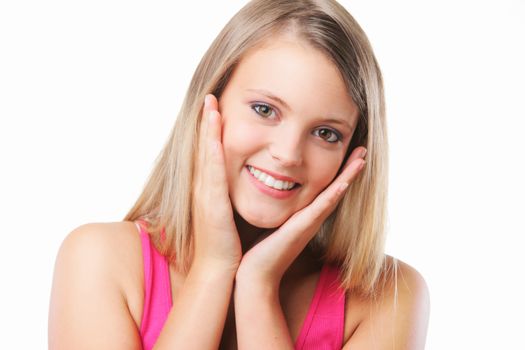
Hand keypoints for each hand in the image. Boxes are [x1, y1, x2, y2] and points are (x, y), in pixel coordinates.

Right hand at [191, 94, 240, 272]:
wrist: (218, 268)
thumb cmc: (225, 243)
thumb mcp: (226, 214)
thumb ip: (229, 196)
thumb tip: (240, 182)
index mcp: (209, 189)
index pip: (209, 153)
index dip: (210, 131)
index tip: (215, 109)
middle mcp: (203, 188)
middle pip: (204, 147)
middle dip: (206, 121)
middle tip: (210, 96)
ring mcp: (205, 194)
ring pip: (206, 154)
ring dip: (208, 129)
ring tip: (210, 104)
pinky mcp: (212, 204)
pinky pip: (212, 172)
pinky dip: (212, 151)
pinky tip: (214, 135)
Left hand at [235, 147, 366, 286]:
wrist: (256, 275)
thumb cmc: (259, 250)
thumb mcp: (269, 221)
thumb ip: (272, 207)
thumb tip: (266, 187)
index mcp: (304, 214)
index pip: (323, 187)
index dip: (337, 171)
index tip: (347, 152)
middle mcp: (311, 217)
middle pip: (336, 188)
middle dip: (350, 169)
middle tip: (363, 149)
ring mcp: (310, 222)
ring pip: (335, 193)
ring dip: (349, 175)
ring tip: (362, 156)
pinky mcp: (303, 227)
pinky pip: (323, 206)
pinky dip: (336, 192)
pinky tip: (345, 180)